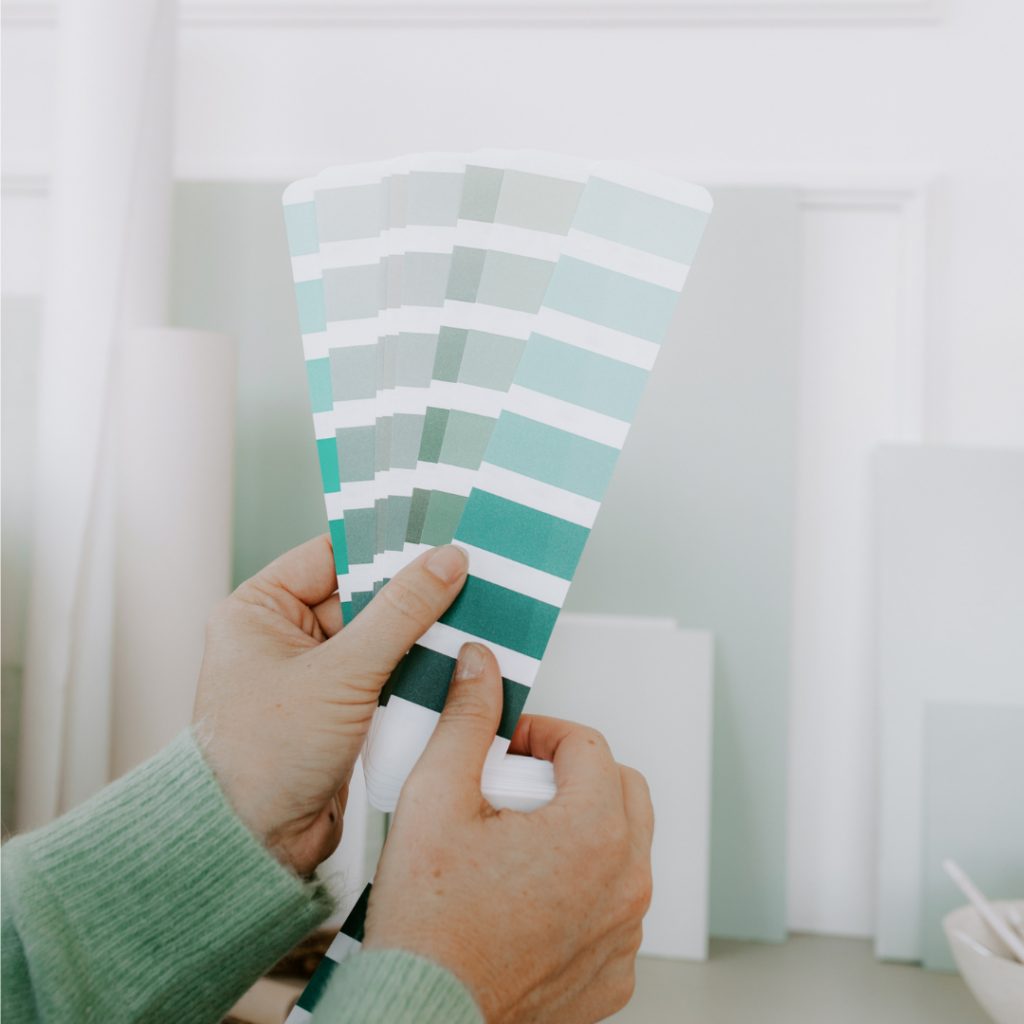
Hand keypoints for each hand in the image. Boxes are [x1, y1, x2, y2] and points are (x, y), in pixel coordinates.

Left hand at [192, 536, 468, 875]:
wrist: (254, 847)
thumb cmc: (262, 760)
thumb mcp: (340, 673)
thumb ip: (399, 613)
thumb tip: (444, 562)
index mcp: (260, 610)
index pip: (331, 555)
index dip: (384, 545)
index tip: (437, 535)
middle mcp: (283, 637)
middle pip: (363, 596)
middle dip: (413, 593)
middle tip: (467, 577)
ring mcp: (313, 675)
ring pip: (381, 637)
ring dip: (421, 634)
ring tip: (473, 617)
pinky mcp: (339, 710)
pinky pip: (386, 674)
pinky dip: (417, 670)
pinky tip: (455, 663)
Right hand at [363, 643, 653, 1023]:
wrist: (423, 1019)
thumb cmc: (429, 923)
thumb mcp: (435, 797)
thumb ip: (466, 720)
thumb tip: (480, 667)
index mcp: (594, 832)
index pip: (589, 745)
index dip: (543, 734)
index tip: (509, 748)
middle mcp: (626, 883)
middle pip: (621, 789)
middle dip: (572, 774)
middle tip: (517, 789)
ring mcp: (624, 934)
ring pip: (623, 848)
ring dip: (581, 829)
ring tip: (517, 843)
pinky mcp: (613, 974)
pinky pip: (615, 908)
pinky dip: (584, 889)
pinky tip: (528, 897)